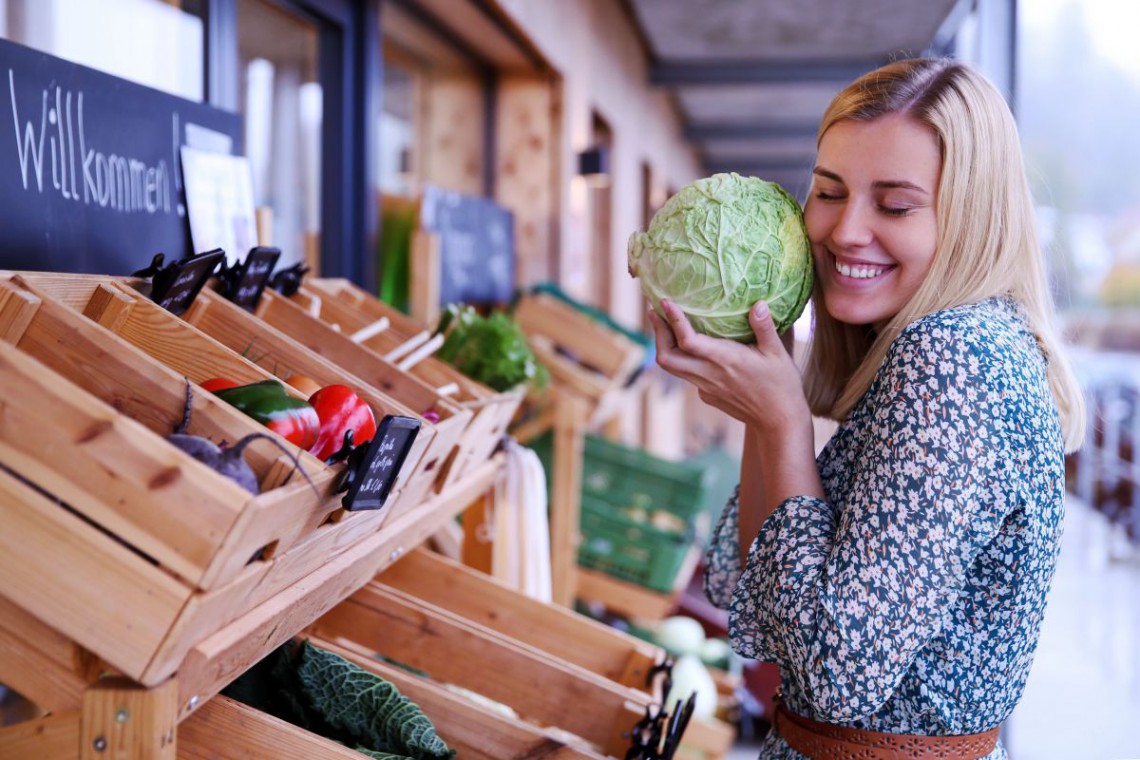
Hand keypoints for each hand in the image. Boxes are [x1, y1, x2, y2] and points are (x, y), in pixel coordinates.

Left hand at [648, 299, 808, 433]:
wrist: (777, 421)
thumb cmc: (781, 385)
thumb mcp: (778, 354)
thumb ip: (765, 327)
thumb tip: (758, 303)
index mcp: (724, 360)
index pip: (687, 340)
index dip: (673, 320)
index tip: (664, 302)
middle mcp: (709, 375)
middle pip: (666, 357)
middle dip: (658, 333)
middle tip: (655, 312)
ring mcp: (705, 388)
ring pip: (673, 367)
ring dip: (665, 346)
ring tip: (664, 325)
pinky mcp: (707, 396)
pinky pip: (687, 375)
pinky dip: (682, 359)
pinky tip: (689, 348)